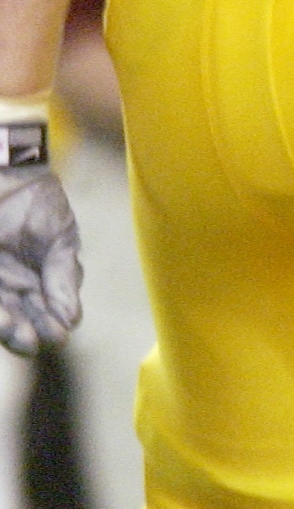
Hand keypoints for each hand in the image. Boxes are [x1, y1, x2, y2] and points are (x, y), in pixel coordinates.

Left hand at [0, 159, 80, 353]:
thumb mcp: (60, 237)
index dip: (53, 327)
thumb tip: (72, 319)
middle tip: (34, 339)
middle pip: (20, 324)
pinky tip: (5, 317)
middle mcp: (11, 289)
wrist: (5, 168)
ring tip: (19, 332)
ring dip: (8, 329)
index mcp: (37, 284)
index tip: (59, 331)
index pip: (47, 316)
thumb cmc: (35, 200)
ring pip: (1, 316)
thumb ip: (64, 276)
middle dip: (27, 336)